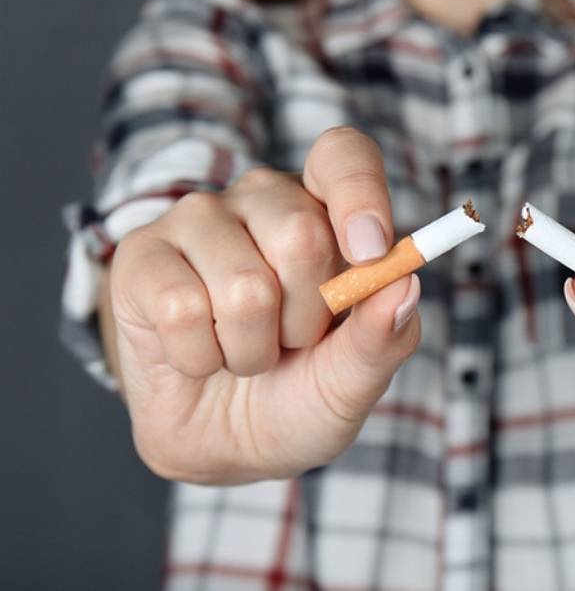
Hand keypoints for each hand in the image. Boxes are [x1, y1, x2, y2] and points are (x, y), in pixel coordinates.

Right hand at [107, 127, 420, 483]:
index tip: (371, 254)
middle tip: (293, 341)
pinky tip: (199, 355)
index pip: (344, 157)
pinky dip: (200, 358)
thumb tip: (405, 284)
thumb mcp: (355, 378)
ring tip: (244, 351)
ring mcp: (197, 220)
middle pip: (302, 234)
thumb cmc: (301, 394)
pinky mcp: (143, 256)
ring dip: (252, 350)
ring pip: (244, 286)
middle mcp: (262, 199)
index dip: (360, 196)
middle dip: (307, 319)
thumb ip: (385, 334)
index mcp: (325, 208)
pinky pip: (182, 310)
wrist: (225, 444)